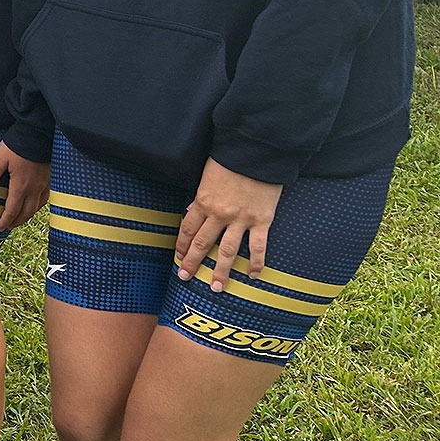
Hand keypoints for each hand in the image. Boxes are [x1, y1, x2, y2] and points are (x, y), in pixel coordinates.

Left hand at [0, 142, 48, 230]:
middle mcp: (34, 189)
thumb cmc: (17, 146)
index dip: (5, 220)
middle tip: (8, 227)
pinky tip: (34, 205)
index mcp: (21, 186)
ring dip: (27, 216)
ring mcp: (44, 185)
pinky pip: (45, 199)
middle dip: (16, 222)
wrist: (38, 133)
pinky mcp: (49, 179)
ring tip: (19, 219)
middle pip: (26, 212)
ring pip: (36, 207)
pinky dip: (38, 206)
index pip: (12, 210)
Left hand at [175, 158, 282, 290]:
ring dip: (221, 271)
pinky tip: (253, 275)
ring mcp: (241, 220)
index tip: (178, 258)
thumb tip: (193, 212)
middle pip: (202, 244)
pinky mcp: (261, 220)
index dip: (182, 246)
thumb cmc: (230, 160)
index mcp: (203, 202)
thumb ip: (201, 197)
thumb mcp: (206, 177)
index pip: (188, 230)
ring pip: (228, 251)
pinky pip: (258, 246)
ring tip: (217, 288)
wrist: (256, 152)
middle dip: (193, 263)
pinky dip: (256, 262)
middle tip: (186, 277)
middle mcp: (219, 214)